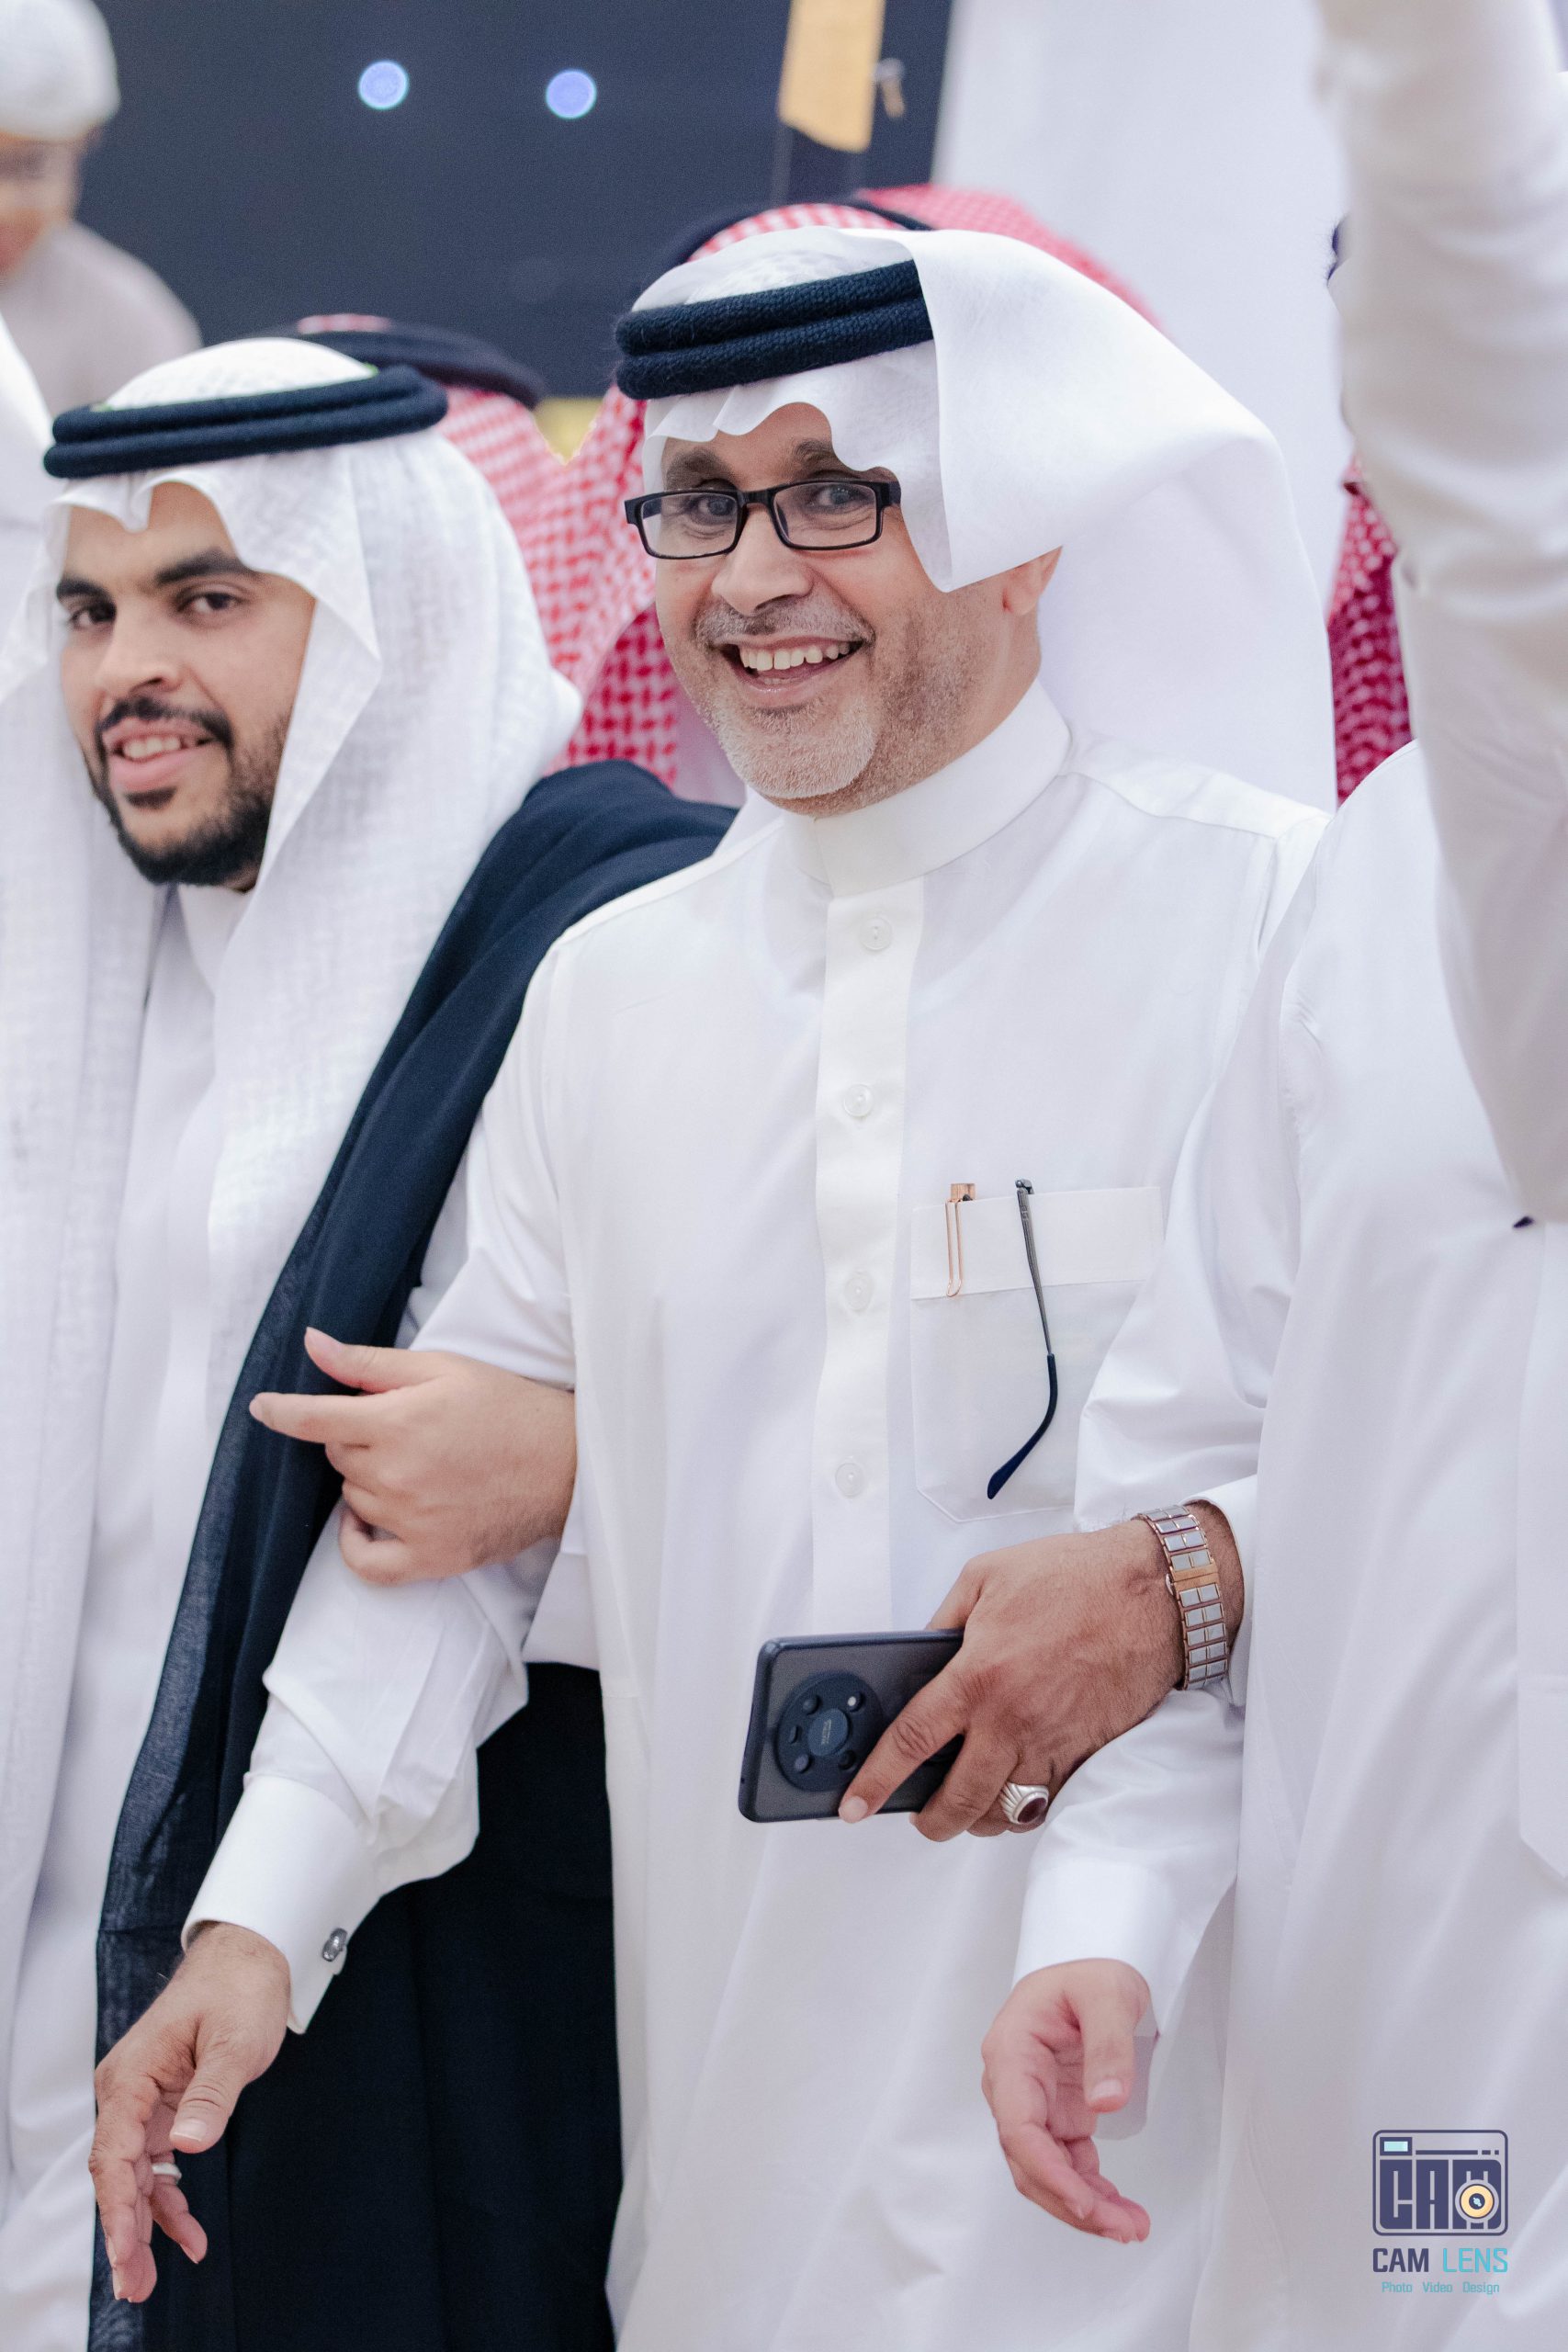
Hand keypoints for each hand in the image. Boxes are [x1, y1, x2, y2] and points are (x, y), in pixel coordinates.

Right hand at [91, 1924, 289, 2302]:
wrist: (248, 1957)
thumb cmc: (238, 1989)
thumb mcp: (234, 2040)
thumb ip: (212, 2094)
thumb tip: (188, 2145)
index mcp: (132, 2075)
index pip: (114, 2154)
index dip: (118, 2208)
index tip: (125, 2251)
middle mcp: (126, 2092)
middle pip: (116, 2174)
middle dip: (124, 2233)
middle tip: (135, 2286)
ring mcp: (142, 2102)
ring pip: (133, 2176)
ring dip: (142, 2226)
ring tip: (149, 2281)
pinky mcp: (162, 2108)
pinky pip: (156, 2164)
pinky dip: (168, 2199)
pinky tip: (185, 2233)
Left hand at [249, 1327, 575, 1583]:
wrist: (565, 1464)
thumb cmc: (507, 1407)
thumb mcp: (441, 1368)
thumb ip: (370, 1362)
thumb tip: (313, 1344)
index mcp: (397, 1421)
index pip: (313, 1419)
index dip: (280, 1411)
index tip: (261, 1407)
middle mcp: (396, 1475)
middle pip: (338, 1456)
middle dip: (357, 1437)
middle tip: (403, 1426)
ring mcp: (410, 1521)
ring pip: (353, 1499)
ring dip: (368, 1481)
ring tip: (416, 1464)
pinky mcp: (429, 1557)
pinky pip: (366, 1563)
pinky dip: (355, 1543)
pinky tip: (365, 1523)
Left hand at [839, 1507, 1239, 1839]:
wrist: (1152, 1592)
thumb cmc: (1074, 1576)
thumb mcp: (986, 1578)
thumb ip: (944, 1622)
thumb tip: (921, 1656)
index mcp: (978, 1676)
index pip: (911, 1742)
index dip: (876, 1779)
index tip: (854, 1803)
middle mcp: (1012, 1720)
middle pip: (957, 1799)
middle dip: (929, 1820)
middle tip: (917, 1816)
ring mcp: (1052, 1743)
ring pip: (1005, 1812)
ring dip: (977, 1819)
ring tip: (963, 1806)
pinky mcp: (1086, 1753)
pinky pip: (1048, 1802)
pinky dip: (1024, 1809)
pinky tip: (1013, 1794)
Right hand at [981, 1960, 1151, 2240]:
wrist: (1095, 1965)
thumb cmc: (1092, 1971)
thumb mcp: (1108, 1995)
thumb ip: (1109, 2045)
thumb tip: (1107, 2102)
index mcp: (1012, 2052)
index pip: (1018, 2126)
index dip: (1046, 2171)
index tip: (1083, 2202)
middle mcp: (1014, 2084)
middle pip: (1029, 2161)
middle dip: (1072, 2202)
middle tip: (1123, 2228)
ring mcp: (1034, 2104)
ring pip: (1045, 2172)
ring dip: (1083, 2206)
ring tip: (1131, 2227)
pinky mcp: (1056, 2115)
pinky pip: (1065, 2164)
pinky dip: (1090, 2191)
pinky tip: (1119, 2209)